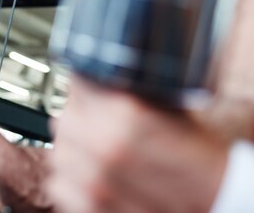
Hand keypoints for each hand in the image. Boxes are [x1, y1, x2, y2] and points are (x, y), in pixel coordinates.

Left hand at [47, 77, 227, 212]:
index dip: (87, 82)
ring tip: (99, 150)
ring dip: (74, 147)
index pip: (79, 82)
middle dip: (80, 114)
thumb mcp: (168, 106)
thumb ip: (127, 89)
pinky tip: (94, 175)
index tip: (91, 86)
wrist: (217, 201)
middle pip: (64, 114)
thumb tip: (96, 76)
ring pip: (59, 149)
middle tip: (99, 121)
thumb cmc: (199, 156)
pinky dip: (71, 178)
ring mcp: (93, 181)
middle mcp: (104, 146)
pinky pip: (58, 183)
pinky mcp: (88, 207)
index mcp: (125, 114)